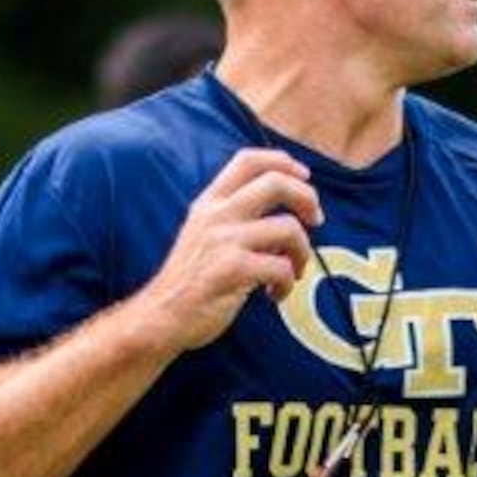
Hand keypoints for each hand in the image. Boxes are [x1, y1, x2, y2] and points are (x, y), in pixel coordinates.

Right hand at [132, 148, 318, 353]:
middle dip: (307, 197)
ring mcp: (223, 240)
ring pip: (288, 227)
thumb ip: (240, 219)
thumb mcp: (207, 235)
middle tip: (316, 220)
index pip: (248, 160)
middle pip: (275, 182)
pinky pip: (282, 267)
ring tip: (294, 271)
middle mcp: (216, 215)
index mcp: (209, 202)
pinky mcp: (232, 269)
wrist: (161, 316)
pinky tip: (274, 295)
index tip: (303, 176)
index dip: (283, 161)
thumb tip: (289, 214)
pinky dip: (288, 284)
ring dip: (303, 252)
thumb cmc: (191, 280)